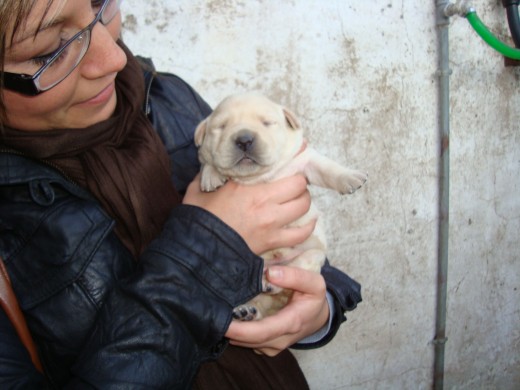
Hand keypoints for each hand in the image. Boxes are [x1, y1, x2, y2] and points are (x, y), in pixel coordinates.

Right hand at [183, 174, 315, 254]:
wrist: (198, 251)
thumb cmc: (197, 219)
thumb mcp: (198, 189)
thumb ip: (210, 175)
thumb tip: (214, 166)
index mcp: (247, 186)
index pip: (282, 167)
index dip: (292, 161)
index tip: (294, 158)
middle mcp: (264, 202)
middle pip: (299, 186)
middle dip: (299, 183)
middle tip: (293, 184)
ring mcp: (271, 223)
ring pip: (304, 206)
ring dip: (303, 202)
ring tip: (298, 201)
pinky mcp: (272, 242)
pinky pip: (300, 234)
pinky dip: (306, 227)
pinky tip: (306, 223)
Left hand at [225, 266, 328, 355]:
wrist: (319, 316)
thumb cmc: (313, 297)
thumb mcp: (315, 283)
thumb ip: (296, 276)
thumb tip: (271, 273)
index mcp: (291, 323)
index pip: (262, 332)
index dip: (240, 330)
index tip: (222, 322)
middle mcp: (280, 339)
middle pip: (249, 340)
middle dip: (229, 331)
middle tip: (209, 314)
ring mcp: (272, 346)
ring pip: (246, 343)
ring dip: (231, 332)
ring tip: (215, 313)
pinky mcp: (266, 346)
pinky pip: (248, 343)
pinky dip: (237, 334)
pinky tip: (228, 319)